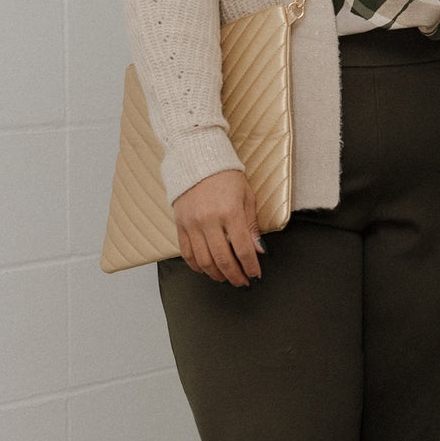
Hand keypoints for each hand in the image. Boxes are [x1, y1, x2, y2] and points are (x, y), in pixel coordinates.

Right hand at [172, 169, 262, 285]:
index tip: (256, 275)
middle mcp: (209, 220)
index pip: (243, 249)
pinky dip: (196, 265)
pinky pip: (186, 252)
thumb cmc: (226, 176)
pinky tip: (206, 269)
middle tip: (242, 282)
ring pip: (203, 260)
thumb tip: (259, 249)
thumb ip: (252, 226)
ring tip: (226, 278)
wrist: (198, 158)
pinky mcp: (180, 224)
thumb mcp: (247, 196)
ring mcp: (192, 223)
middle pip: (222, 259)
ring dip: (216, 274)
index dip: (251, 266)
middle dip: (235, 276)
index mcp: (230, 212)